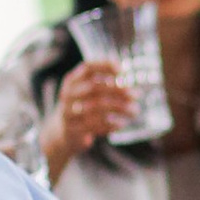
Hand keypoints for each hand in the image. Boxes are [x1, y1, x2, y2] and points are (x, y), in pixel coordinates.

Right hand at [43, 57, 136, 171]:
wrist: (63, 133)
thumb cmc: (82, 108)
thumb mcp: (87, 93)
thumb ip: (103, 84)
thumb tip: (128, 77)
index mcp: (72, 80)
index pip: (88, 67)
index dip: (106, 66)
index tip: (123, 71)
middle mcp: (68, 94)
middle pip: (95, 87)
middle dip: (118, 90)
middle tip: (136, 95)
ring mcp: (68, 111)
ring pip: (97, 107)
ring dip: (119, 108)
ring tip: (134, 111)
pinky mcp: (73, 129)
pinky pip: (95, 125)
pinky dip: (111, 124)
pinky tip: (122, 124)